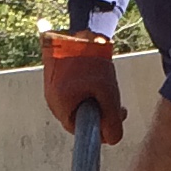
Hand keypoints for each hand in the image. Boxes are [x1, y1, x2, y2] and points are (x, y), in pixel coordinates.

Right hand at [41, 30, 125, 146]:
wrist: (81, 29)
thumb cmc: (93, 60)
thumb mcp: (108, 92)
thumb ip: (111, 120)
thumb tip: (112, 140)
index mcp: (59, 104)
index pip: (80, 131)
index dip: (99, 129)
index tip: (114, 120)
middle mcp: (51, 99)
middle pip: (79, 118)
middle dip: (100, 114)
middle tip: (119, 106)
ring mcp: (51, 89)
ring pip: (78, 105)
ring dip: (96, 102)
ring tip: (109, 88)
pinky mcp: (55, 79)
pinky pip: (73, 94)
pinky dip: (87, 92)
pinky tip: (98, 80)